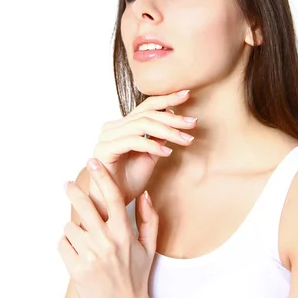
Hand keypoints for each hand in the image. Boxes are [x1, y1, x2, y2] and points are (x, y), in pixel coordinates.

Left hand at [58, 158, 158, 297]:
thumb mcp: (150, 248)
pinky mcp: (76, 270)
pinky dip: (66, 246)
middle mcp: (107, 242)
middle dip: (74, 191)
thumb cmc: (137, 277)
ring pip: (70, 226)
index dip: (102, 176)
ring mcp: (90, 256)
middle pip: (85, 206)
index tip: (93, 162)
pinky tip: (77, 254)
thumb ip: (149, 219)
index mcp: (125, 233)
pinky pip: (63, 244)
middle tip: (67, 184)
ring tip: (82, 240)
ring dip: (73, 229)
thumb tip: (144, 194)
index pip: (113, 197)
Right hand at [89, 89, 196, 218]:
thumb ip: (159, 137)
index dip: (167, 98)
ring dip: (167, 131)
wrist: (113, 203)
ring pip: (142, 125)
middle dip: (173, 118)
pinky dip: (152, 145)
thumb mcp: (151, 155)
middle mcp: (113, 127)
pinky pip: (133, 141)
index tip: (187, 94)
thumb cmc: (131, 180)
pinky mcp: (105, 149)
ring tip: (185, 139)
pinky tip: (167, 152)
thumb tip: (174, 117)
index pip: (147, 106)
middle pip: (147, 114)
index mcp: (123, 125)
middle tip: (192, 124)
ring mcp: (107, 137)